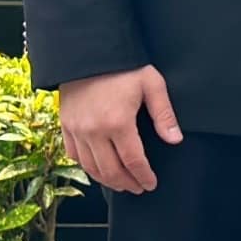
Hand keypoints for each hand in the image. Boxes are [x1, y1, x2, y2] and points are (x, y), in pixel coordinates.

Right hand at [58, 66, 181, 194]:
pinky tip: (97, 169)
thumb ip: (164, 114)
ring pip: (90, 167)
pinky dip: (86, 167)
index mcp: (118, 122)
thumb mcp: (152, 84)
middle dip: (127, 183)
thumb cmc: (123, 66)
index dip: (143, 176)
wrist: (87, 52)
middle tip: (138, 188)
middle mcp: (94, 131)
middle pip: (110, 170)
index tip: (151, 184)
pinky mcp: (65, 125)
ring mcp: (76, 130)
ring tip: (121, 183)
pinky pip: (74, 155)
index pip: (133, 161)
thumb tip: (175, 139)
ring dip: (107, 180)